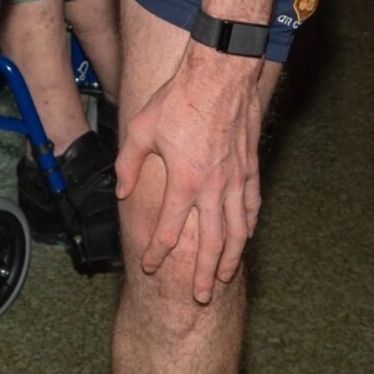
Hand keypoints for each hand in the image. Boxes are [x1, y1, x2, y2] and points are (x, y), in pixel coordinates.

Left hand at [114, 46, 263, 301]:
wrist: (220, 75)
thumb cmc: (178, 100)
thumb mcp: (140, 130)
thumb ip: (129, 166)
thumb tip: (122, 193)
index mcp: (185, 182)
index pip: (170, 231)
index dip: (157, 252)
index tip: (148, 266)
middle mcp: (214, 188)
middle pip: (210, 243)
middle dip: (202, 274)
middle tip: (199, 298)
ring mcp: (237, 180)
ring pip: (237, 231)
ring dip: (230, 259)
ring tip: (223, 278)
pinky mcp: (251, 168)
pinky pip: (252, 207)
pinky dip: (249, 227)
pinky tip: (246, 238)